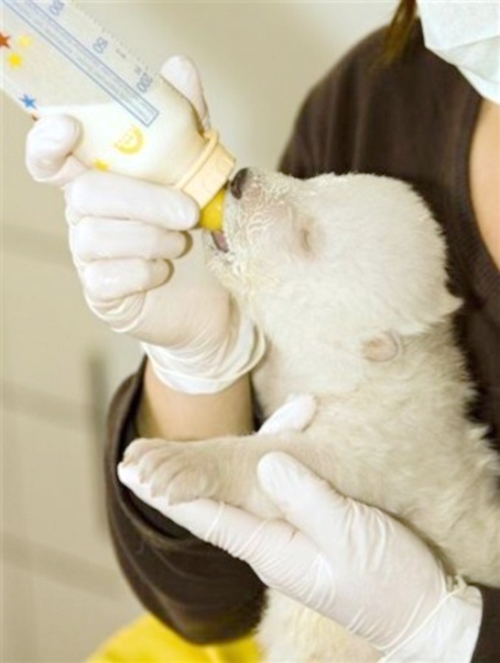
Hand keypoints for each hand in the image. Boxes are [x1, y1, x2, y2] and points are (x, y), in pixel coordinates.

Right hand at [25, 56, 263, 392]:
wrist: (218, 296)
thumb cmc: (199, 229)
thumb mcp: (200, 170)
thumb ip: (187, 124)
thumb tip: (177, 67)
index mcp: (100, 180)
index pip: (50, 159)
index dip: (48, 143)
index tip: (69, 128)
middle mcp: (85, 217)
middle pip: (84, 196)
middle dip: (143, 200)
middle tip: (188, 210)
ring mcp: (89, 257)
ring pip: (99, 238)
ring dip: (153, 238)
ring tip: (183, 243)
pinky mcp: (103, 293)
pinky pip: (111, 278)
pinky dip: (149, 271)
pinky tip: (166, 271)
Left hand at [120, 452, 482, 660]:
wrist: (419, 612)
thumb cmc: (386, 581)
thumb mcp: (349, 535)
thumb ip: (308, 498)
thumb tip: (267, 461)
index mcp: (271, 548)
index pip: (209, 516)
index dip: (171, 493)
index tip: (134, 473)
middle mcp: (270, 545)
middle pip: (213, 508)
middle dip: (173, 485)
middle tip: (136, 463)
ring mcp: (287, 542)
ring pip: (236, 504)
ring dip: (200, 482)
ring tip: (168, 465)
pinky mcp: (308, 534)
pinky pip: (265, 503)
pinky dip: (243, 481)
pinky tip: (239, 474)